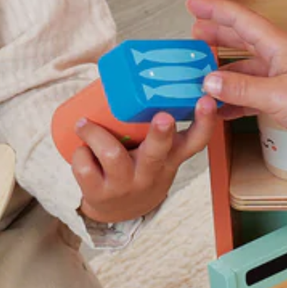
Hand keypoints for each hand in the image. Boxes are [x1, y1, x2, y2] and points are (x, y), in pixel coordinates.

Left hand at [72, 96, 216, 223]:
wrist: (118, 212)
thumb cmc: (139, 170)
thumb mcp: (158, 156)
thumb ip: (158, 127)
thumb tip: (141, 75)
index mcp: (170, 157)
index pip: (195, 141)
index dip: (205, 121)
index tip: (207, 100)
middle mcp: (152, 173)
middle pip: (158, 151)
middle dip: (161, 133)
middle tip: (163, 117)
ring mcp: (127, 185)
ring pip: (112, 154)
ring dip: (94, 133)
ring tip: (83, 123)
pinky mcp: (101, 193)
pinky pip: (85, 166)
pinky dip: (79, 152)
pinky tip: (81, 150)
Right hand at [187, 0, 286, 157]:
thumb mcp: (276, 95)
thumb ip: (240, 89)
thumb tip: (209, 82)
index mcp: (278, 46)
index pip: (240, 19)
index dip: (215, 9)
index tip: (194, 4)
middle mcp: (279, 57)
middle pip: (241, 40)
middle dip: (216, 35)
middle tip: (192, 34)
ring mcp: (283, 78)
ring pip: (245, 69)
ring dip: (222, 72)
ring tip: (199, 73)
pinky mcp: (286, 99)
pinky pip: (253, 94)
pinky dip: (235, 99)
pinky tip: (221, 108)